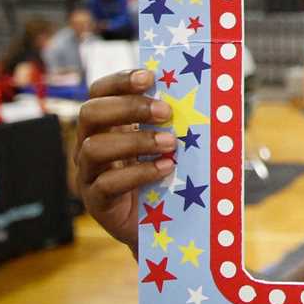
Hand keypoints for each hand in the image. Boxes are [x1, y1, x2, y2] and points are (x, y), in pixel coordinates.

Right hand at [76, 70, 176, 255]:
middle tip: (166, 111)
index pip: (100, 92)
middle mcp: (90, 145)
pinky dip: (138, 173)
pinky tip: (165, 168)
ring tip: (170, 143)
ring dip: (135, 141)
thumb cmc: (170, 179)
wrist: (164, 227)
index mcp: (108, 125)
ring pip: (94, 148)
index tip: (149, 76)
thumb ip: (179, 124)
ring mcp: (89, 174)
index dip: (120, 81)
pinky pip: (107, 184)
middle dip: (129, 107)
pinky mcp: (97, 202)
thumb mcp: (173, 146)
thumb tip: (214, 99)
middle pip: (90, 113)